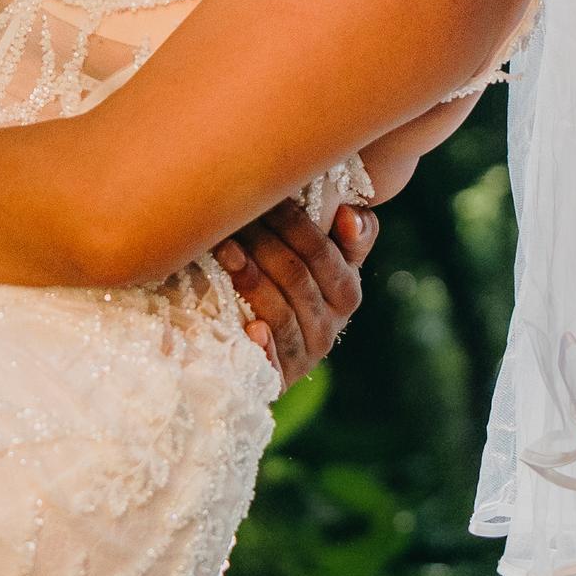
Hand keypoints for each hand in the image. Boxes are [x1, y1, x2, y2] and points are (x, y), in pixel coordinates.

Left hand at [216, 197, 377, 385]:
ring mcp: (303, 354)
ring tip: (224, 250)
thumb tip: (348, 214)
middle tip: (234, 218)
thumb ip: (351, 236)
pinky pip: (272, 362)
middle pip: (297, 278)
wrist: (275, 356)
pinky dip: (264, 345)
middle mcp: (330, 325)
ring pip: (281, 313)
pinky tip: (251, 329)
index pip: (322, 252)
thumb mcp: (327, 264)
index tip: (266, 197)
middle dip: (264, 243)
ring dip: (251, 280)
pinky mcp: (277, 378)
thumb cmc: (298, 292)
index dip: (293, 223)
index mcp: (346, 292)